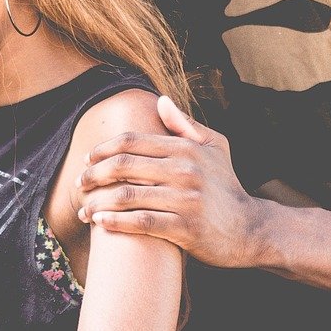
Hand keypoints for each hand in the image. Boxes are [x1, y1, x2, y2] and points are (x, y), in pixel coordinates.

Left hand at [77, 96, 269, 267]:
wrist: (250, 229)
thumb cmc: (226, 187)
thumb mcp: (215, 148)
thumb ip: (185, 125)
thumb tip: (160, 101)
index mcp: (186, 148)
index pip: (132, 141)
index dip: (103, 149)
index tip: (87, 159)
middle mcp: (185, 170)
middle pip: (123, 165)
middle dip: (93, 175)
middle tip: (79, 184)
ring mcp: (185, 199)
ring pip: (127, 196)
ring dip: (97, 202)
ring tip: (83, 211)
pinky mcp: (185, 228)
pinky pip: (141, 223)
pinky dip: (115, 223)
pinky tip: (100, 223)